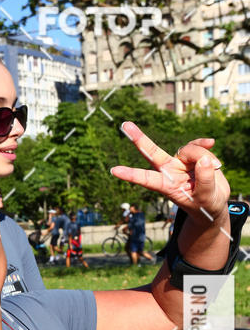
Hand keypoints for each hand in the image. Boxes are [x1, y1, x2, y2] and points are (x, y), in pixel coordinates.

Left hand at [111, 122, 228, 227]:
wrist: (213, 203)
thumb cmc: (206, 205)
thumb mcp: (206, 197)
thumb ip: (205, 180)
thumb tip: (204, 159)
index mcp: (167, 186)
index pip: (147, 179)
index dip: (131, 175)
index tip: (114, 171)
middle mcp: (169, 171)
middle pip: (152, 152)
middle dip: (139, 139)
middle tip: (125, 125)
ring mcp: (180, 162)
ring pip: (189, 150)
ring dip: (204, 157)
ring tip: (214, 169)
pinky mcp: (192, 155)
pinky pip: (197, 144)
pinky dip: (204, 144)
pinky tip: (211, 142)